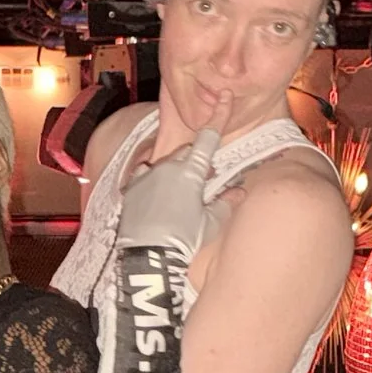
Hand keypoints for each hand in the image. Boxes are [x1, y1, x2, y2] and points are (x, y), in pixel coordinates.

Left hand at [117, 126, 222, 257]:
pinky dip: (151, 177)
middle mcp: (168, 167)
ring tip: (178, 189)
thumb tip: (240, 192)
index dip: (214, 128)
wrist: (148, 254)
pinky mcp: (131, 188)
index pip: (205, 142)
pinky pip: (143, 174)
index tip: (219, 117)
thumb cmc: (185, 238)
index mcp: (190, 172)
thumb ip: (226, 203)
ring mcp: (147, 176)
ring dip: (174, 170)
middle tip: (204, 178)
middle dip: (196, 160)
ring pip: (165, 163)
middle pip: (185, 152)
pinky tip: (155, 190)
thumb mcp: (211, 223)